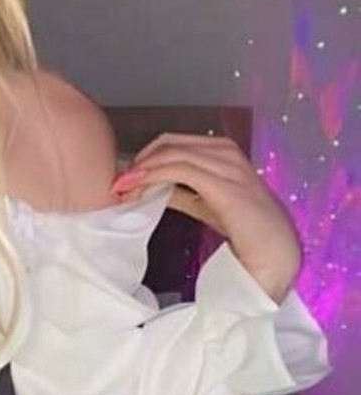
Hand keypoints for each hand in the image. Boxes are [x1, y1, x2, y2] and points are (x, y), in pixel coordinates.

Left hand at [110, 133, 302, 302]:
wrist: (275, 251)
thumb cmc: (246, 229)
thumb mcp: (207, 204)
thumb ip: (182, 193)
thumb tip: (152, 189)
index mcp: (223, 151)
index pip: (173, 142)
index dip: (145, 157)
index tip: (126, 178)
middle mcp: (226, 151)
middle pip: (169, 144)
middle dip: (139, 162)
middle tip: (119, 184)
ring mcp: (227, 165)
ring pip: (171, 155)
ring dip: (143, 171)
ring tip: (124, 190)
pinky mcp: (224, 184)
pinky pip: (180, 171)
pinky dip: (154, 178)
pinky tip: (139, 192)